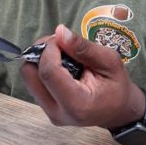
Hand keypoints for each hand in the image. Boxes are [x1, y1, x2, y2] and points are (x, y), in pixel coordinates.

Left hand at [20, 24, 144, 127]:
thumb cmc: (116, 86)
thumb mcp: (110, 61)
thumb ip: (84, 47)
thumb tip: (60, 31)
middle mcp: (58, 112)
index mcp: (78, 105)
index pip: (48, 72)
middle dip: (40, 52)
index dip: (50, 49)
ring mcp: (49, 112)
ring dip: (39, 58)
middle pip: (29, 74)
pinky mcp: (45, 108)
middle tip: (59, 43)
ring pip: (27, 77)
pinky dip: (42, 67)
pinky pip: (33, 81)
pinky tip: (60, 64)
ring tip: (61, 53)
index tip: (62, 39)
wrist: (118, 111)